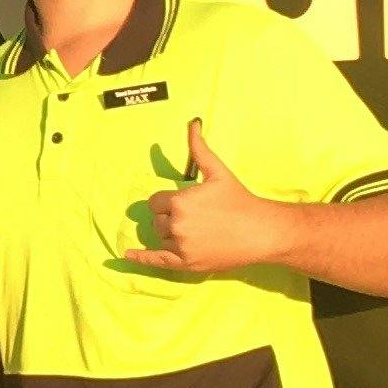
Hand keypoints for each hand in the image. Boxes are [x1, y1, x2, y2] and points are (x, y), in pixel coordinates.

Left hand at [124, 120, 293, 276]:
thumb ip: (199, 148)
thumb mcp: (217, 171)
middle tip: (194, 217)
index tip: (185, 204)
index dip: (168, 202)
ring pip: (160, 239)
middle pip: (157, 221)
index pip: (156, 202)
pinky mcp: (187, 264)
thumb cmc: (239, 200)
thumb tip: (192, 123)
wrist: (260, 231)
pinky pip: (156, 262)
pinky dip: (140, 259)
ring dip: (169, 235)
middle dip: (169, 217)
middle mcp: (176, 225)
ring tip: (194, 231)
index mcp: (179, 202)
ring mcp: (181, 247)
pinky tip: (127, 255)